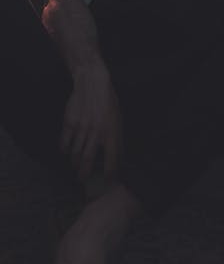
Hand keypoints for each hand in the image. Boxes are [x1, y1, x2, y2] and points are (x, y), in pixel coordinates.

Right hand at [61, 61, 122, 181]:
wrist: (92, 83)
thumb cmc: (108, 102)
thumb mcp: (118, 119)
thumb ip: (118, 139)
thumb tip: (120, 157)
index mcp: (111, 131)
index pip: (111, 157)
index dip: (110, 171)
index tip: (108, 178)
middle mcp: (96, 131)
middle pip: (88, 159)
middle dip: (85, 173)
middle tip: (82, 179)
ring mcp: (82, 127)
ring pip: (75, 153)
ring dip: (74, 163)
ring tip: (75, 167)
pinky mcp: (70, 122)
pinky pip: (64, 142)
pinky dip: (64, 150)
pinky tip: (66, 153)